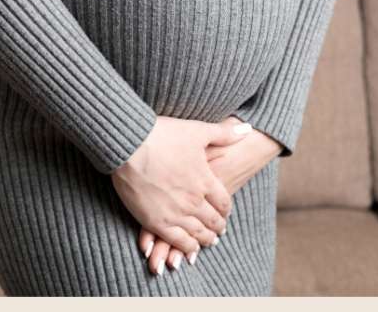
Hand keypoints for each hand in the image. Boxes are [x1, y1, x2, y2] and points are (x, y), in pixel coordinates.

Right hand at [136, 116, 282, 274]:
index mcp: (206, 180)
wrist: (130, 144)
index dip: (226, 208)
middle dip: (218, 226)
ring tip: (208, 241)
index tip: (225, 211)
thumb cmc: (163, 134)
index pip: (223, 201)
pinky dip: (186, 246)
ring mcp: (175, 213)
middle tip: (219, 230)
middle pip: (213, 220)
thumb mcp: (198, 130)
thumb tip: (247, 129)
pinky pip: (177, 240)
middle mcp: (194, 200)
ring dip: (205, 238)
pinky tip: (190, 247)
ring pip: (197, 233)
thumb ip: (224, 134)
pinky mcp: (155, 221)